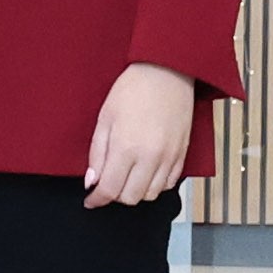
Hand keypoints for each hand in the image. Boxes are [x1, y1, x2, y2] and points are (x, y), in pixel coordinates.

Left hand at [83, 61, 198, 208]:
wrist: (167, 72)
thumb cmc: (132, 90)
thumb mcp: (105, 118)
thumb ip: (97, 153)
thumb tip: (92, 181)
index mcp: (126, 148)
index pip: (110, 190)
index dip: (97, 200)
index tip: (90, 200)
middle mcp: (149, 158)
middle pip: (131, 198)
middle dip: (115, 196)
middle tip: (108, 183)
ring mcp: (169, 157)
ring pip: (151, 195)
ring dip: (136, 192)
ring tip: (127, 177)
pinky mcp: (182, 154)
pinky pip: (169, 184)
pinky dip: (155, 185)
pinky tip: (146, 172)